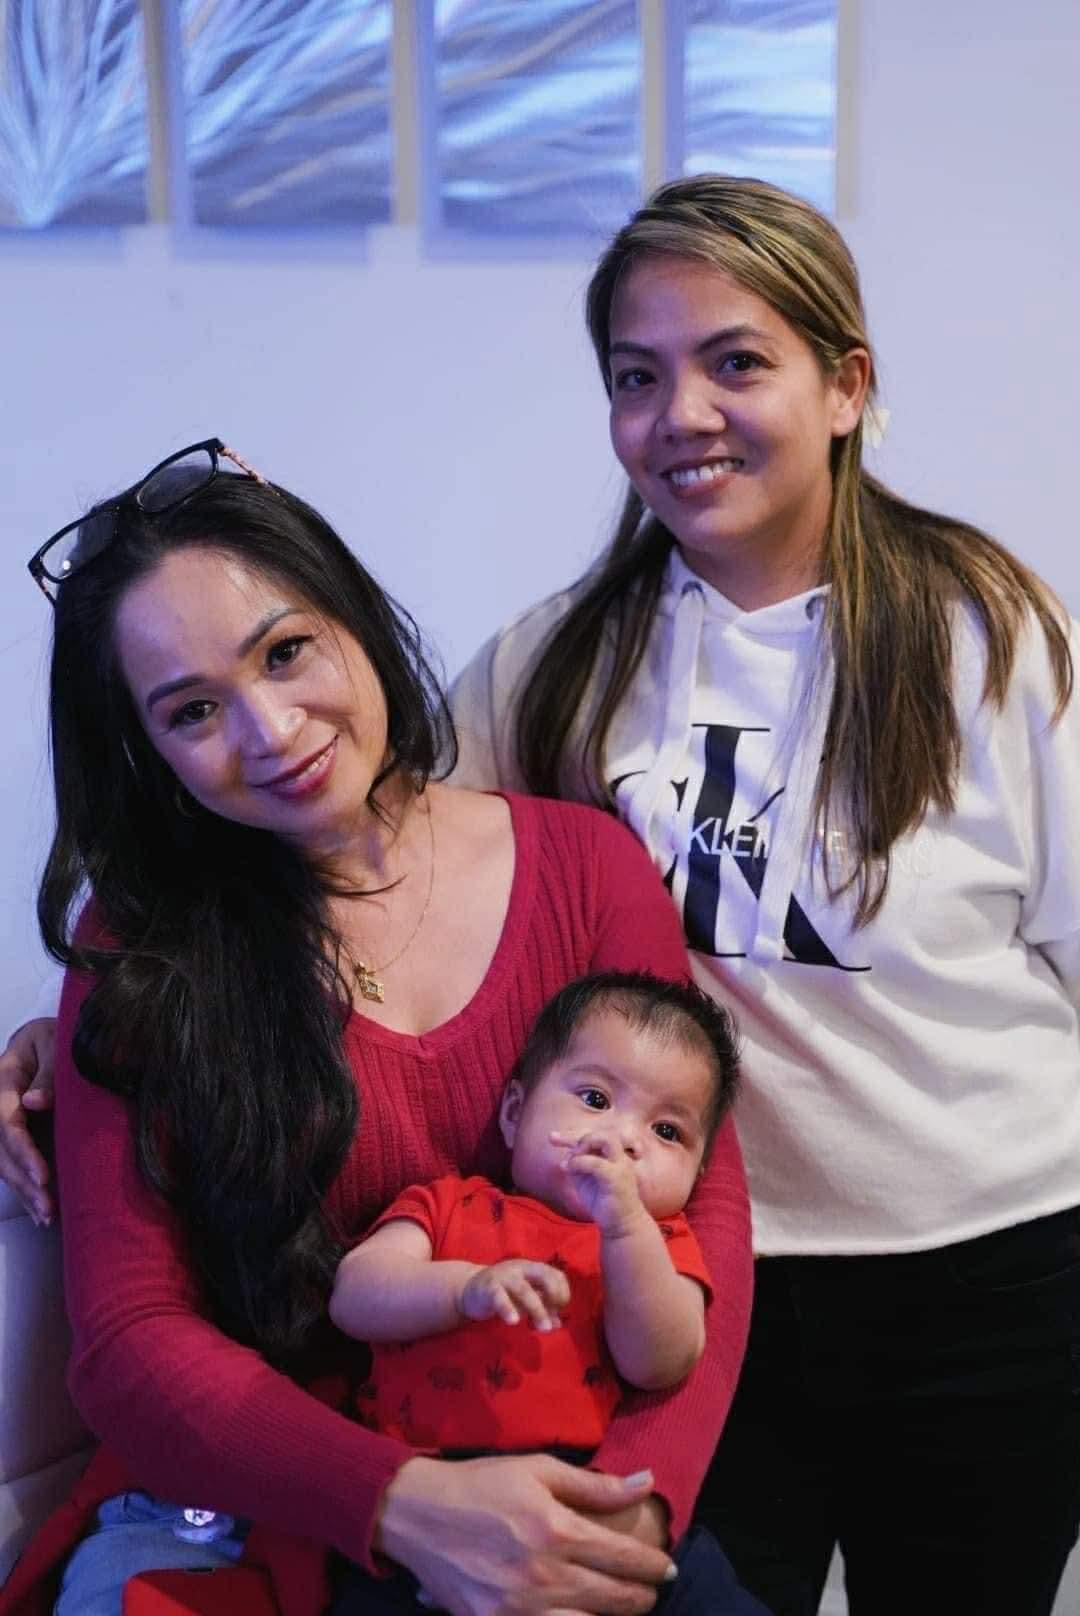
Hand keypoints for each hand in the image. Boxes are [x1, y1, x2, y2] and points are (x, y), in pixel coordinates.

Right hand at [0, 1018, 56, 1224]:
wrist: (48, 1036)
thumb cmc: (55, 1036)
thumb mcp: (54, 1043)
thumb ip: (48, 1072)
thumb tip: (34, 1103)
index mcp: (4, 1080)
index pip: (8, 1124)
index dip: (24, 1153)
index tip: (44, 1177)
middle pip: (2, 1152)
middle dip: (24, 1182)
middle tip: (48, 1207)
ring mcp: (3, 1121)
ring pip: (4, 1164)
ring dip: (24, 1193)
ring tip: (47, 1216)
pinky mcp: (15, 1132)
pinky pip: (14, 1164)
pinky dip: (26, 1188)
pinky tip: (42, 1213)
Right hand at [377, 1453, 672, 1614]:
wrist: (417, 1514)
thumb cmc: (482, 1484)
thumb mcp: (538, 1470)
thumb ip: (595, 1484)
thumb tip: (646, 1482)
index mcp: (556, 1530)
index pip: (623, 1556)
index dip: (652, 1565)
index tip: (667, 1567)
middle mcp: (543, 1575)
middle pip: (613, 1598)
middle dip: (642, 1596)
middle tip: (654, 1591)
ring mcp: (519, 1609)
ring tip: (623, 1607)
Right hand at [460, 1259, 570, 1330]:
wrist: (469, 1289)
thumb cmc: (503, 1293)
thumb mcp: (525, 1300)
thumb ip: (541, 1308)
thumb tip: (557, 1324)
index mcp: (533, 1268)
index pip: (556, 1274)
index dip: (563, 1292)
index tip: (560, 1309)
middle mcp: (521, 1268)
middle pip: (544, 1277)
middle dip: (554, 1296)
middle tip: (556, 1318)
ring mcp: (504, 1276)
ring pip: (524, 1290)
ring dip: (537, 1310)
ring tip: (544, 1328)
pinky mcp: (489, 1288)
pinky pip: (500, 1297)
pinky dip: (508, 1309)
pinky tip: (514, 1321)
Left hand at [549, 1131, 645, 1237]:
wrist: (622, 1225)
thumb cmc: (604, 1202)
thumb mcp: (586, 1179)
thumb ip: (578, 1165)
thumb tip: (566, 1156)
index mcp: (614, 1155)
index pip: (596, 1135)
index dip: (573, 1134)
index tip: (552, 1137)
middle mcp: (620, 1157)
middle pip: (603, 1132)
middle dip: (578, 1135)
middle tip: (559, 1146)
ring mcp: (621, 1166)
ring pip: (606, 1139)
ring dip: (583, 1144)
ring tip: (570, 1161)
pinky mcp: (616, 1179)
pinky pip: (596, 1163)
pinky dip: (579, 1162)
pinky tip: (568, 1169)